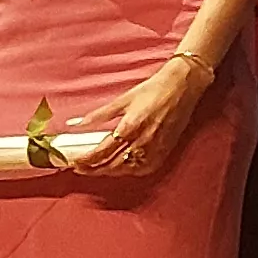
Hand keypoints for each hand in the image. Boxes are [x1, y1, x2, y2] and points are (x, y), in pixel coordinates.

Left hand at [77, 53, 212, 179]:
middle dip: (93, 169)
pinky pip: (144, 169)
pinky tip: (122, 168)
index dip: (85, 160)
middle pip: (112, 165)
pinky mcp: (165, 150)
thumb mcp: (123, 100)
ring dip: (110, 171)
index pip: (101, 152)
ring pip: (127, 170)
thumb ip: (99, 115)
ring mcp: (155, 148)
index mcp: (129, 127)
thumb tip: (77, 123)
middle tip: (80, 168)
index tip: (74, 162)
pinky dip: (130, 171)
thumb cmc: (154, 89)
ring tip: (97, 169)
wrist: (183, 86)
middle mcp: (142, 142)